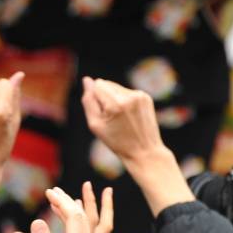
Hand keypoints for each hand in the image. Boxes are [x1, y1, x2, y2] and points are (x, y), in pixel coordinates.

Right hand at [11, 185, 114, 232]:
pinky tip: (65, 225)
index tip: (49, 192)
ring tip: (75, 197)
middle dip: (75, 200)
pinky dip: (75, 227)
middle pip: (87, 217)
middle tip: (58, 189)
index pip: (74, 216)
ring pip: (90, 227)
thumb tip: (37, 221)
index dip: (62, 201)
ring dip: (85, 210)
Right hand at [80, 77, 192, 214]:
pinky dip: (124, 101)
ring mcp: (140, 95)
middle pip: (107, 84)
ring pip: (116, 87)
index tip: (103, 114)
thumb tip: (87, 80)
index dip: (96, 99)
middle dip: (105, 97)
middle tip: (112, 118)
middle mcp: (129, 96)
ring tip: (121, 117)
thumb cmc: (117, 141)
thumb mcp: (95, 125)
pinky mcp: (146, 97)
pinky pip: (127, 91)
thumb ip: (88, 100)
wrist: (144, 151)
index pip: (98, 85)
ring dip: (114, 99)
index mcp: (116, 104)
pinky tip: (129, 115)